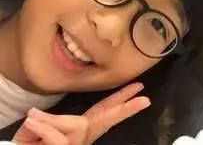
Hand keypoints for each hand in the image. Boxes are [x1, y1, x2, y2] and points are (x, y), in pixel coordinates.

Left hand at [12, 82, 149, 144]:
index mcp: (80, 129)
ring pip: (78, 127)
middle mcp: (82, 138)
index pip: (104, 110)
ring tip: (32, 118)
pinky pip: (59, 139)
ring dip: (54, 123)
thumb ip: (47, 121)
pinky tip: (32, 121)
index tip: (141, 90)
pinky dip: (45, 129)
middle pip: (105, 120)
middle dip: (125, 109)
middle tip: (144, 100)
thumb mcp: (37, 129)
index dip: (121, 99)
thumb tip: (39, 114)